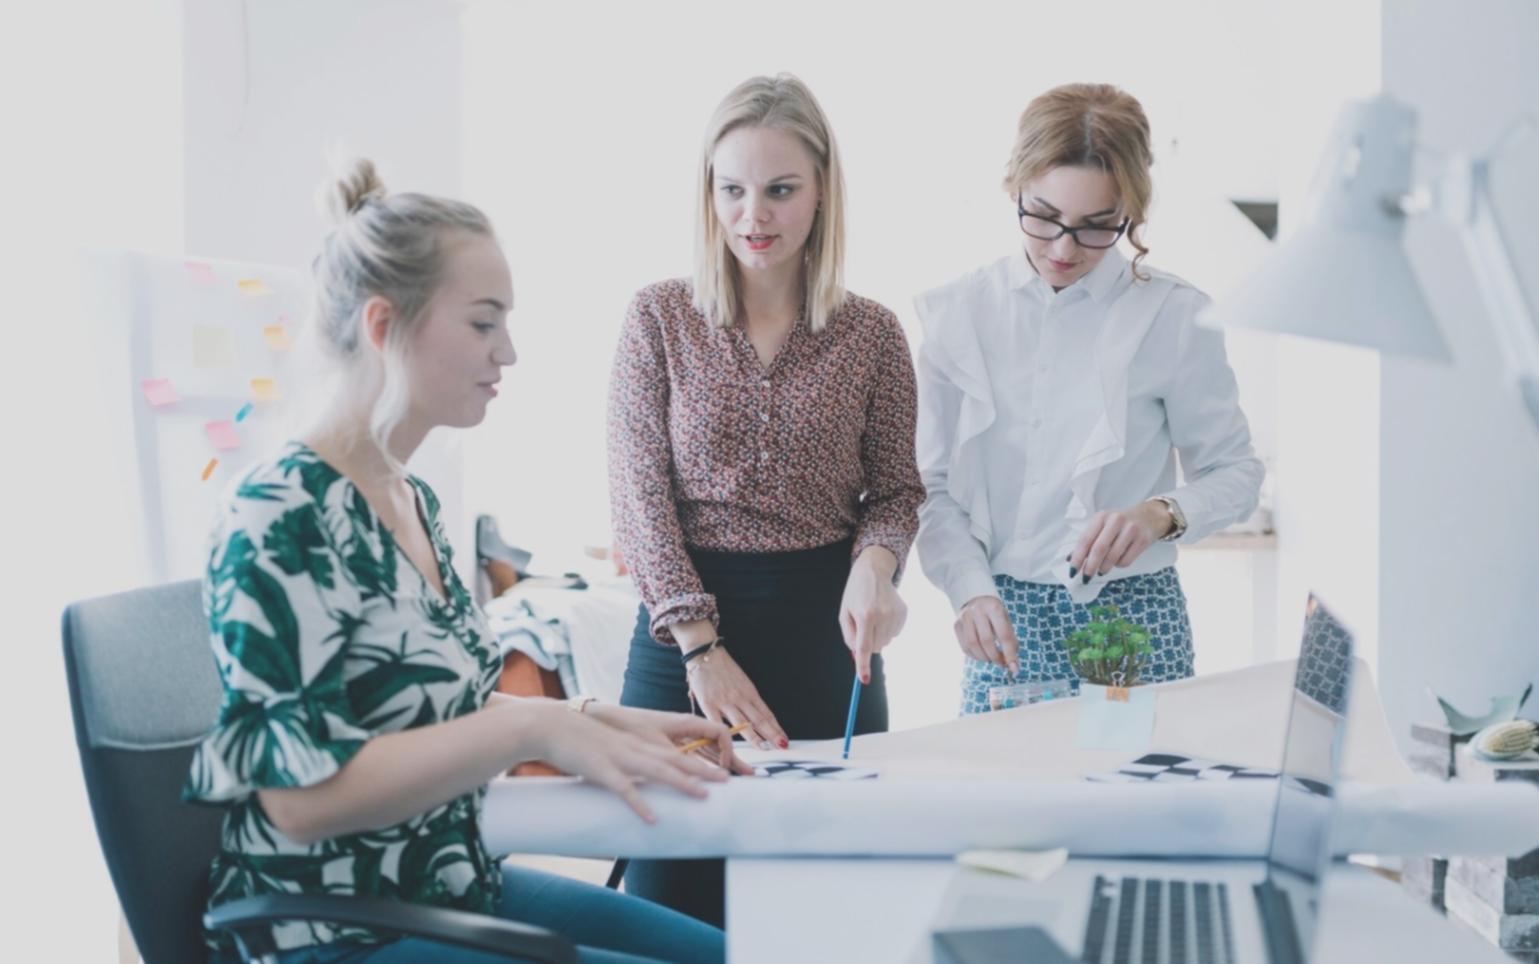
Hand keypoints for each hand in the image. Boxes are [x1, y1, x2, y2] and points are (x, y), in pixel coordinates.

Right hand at [526, 703, 730, 822]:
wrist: (550, 726)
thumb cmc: (578, 739)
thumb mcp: (609, 748)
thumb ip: (625, 762)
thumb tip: (637, 783)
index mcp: (636, 743)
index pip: (674, 752)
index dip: (698, 761)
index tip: (719, 772)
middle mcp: (634, 748)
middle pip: (674, 759)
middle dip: (702, 770)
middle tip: (726, 781)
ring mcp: (618, 757)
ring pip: (657, 771)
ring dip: (681, 782)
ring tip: (703, 795)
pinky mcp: (601, 769)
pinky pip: (624, 789)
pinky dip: (639, 803)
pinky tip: (652, 818)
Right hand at [684, 646, 788, 751]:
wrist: (705, 654)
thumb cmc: (723, 669)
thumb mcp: (742, 682)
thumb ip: (748, 700)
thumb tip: (758, 719)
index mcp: (750, 692)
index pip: (767, 713)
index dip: (777, 728)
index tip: (784, 739)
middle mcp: (740, 698)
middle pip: (760, 719)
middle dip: (772, 734)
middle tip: (782, 746)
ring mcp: (725, 702)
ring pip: (743, 723)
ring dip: (755, 737)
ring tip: (765, 748)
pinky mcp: (708, 704)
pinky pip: (717, 723)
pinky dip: (725, 735)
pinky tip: (731, 744)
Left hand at [839, 547, 906, 683]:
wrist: (874, 570)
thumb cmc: (855, 593)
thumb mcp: (844, 613)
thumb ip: (849, 636)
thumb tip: (857, 656)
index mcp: (865, 615)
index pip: (864, 647)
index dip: (863, 665)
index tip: (864, 680)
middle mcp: (882, 616)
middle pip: (875, 648)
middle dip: (867, 644)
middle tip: (863, 626)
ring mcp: (895, 614)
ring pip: (885, 642)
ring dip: (877, 636)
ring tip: (873, 616)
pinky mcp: (904, 613)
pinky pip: (894, 634)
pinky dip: (887, 629)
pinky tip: (883, 613)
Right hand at [953, 594, 1018, 675]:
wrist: (977, 599)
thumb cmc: (995, 614)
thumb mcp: (1006, 622)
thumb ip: (1011, 642)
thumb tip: (1013, 666)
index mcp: (994, 608)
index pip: (1004, 635)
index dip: (1010, 654)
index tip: (1014, 668)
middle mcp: (977, 610)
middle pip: (986, 641)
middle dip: (995, 657)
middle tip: (1001, 664)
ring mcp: (964, 617)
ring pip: (973, 645)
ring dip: (984, 658)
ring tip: (991, 659)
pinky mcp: (956, 624)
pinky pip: (964, 647)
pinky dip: (974, 656)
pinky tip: (981, 655)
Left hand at [1068, 502, 1171, 580]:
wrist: (1150, 516)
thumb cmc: (1121, 523)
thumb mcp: (1103, 525)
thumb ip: (1088, 540)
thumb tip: (1070, 559)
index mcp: (1101, 517)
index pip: (1085, 539)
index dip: (1077, 558)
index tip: (1072, 571)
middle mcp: (1116, 521)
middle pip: (1099, 550)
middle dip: (1090, 567)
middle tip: (1086, 577)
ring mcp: (1131, 530)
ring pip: (1112, 557)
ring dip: (1104, 568)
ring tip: (1102, 570)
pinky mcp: (1142, 540)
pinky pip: (1126, 561)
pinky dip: (1118, 565)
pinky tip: (1118, 560)